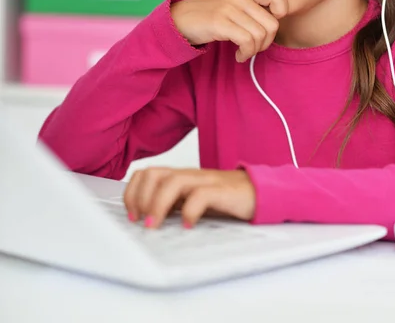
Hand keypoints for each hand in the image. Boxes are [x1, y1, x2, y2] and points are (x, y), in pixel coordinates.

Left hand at [123, 167, 255, 228]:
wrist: (259, 191)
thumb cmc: (225, 199)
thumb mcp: (193, 201)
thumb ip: (174, 205)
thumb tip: (147, 220)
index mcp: (180, 176)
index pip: (147, 173)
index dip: (133, 192)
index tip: (131, 215)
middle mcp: (189, 175)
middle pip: (154, 173)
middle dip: (140, 197)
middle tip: (141, 221)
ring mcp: (205, 180)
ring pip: (173, 182)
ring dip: (157, 204)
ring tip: (155, 225)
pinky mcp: (222, 190)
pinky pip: (201, 195)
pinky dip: (190, 211)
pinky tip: (188, 225)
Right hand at [170, 0, 287, 61]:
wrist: (179, 19)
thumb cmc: (209, 17)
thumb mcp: (232, 7)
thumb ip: (252, 9)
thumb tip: (275, 23)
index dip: (281, 10)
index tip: (267, 25)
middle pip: (272, 23)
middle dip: (267, 42)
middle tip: (254, 47)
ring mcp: (229, 9)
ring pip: (260, 35)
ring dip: (254, 50)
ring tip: (244, 52)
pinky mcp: (220, 22)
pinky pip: (246, 41)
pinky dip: (245, 53)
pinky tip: (238, 56)